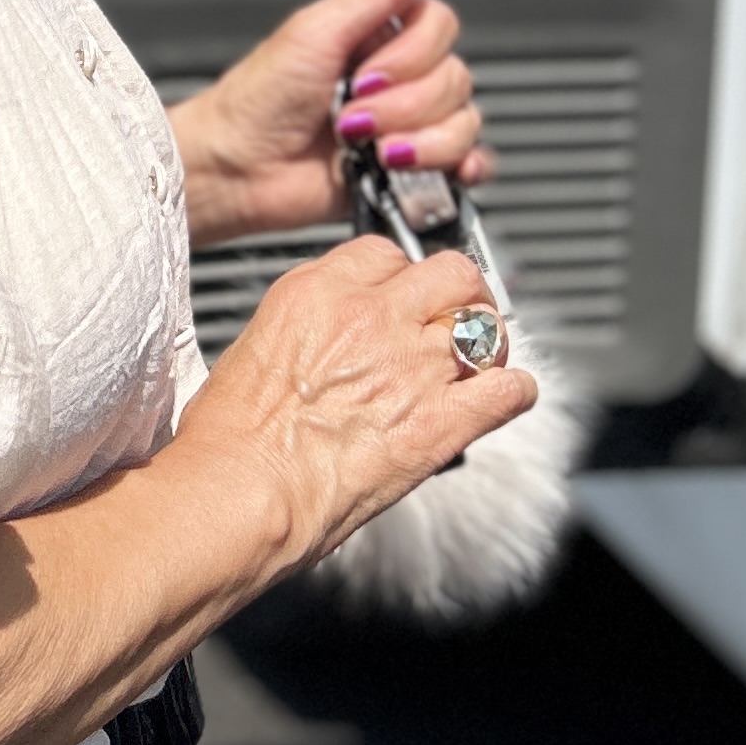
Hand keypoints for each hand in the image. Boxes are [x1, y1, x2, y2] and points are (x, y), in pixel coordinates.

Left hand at [168, 0, 492, 248]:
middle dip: (401, 106)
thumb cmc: (259, 98)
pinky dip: (457, 167)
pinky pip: (471, 163)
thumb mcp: (317, 29)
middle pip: (455, 78)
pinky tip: (422, 169)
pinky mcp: (414, 169)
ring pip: (463, 122)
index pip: (441, 26)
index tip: (364, 74)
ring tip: (369, 151)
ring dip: (417, 142)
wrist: (237, 170)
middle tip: (350, 117)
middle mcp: (400, 76)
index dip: (411, 55)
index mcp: (379, 33)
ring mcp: (408, 124)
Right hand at [181, 230, 537, 570]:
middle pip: (450, 272)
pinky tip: (506, 398)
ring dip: (489, 343)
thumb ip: (308, 332)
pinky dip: (515, 392)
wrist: (243, 492)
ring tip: (484, 360)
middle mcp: (372, 317)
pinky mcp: (443, 422)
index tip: (403, 294)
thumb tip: (329, 346)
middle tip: (457, 314)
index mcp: (317, 291)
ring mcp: (413, 366)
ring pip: (486, 326)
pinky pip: (508, 390)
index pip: (385, 252)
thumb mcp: (254, 351)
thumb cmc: (230, 439)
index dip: (401, 275)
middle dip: (460, 293)